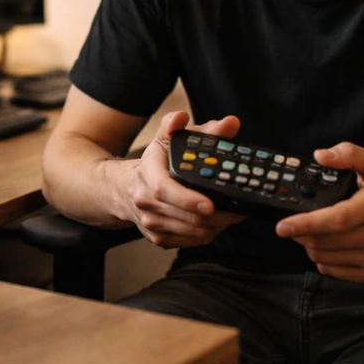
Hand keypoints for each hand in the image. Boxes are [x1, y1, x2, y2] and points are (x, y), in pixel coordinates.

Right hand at [117, 111, 245, 247]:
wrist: (125, 189)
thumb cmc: (154, 163)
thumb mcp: (166, 138)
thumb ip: (187, 126)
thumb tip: (225, 123)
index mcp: (147, 173)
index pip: (165, 190)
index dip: (189, 199)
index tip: (210, 203)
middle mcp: (145, 200)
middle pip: (185, 216)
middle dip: (218, 215)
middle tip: (239, 208)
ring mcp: (151, 223)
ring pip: (192, 232)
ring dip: (218, 225)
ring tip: (233, 213)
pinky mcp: (158, 238)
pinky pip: (191, 241)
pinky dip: (209, 233)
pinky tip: (217, 222)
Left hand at [274, 143, 363, 282]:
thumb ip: (350, 154)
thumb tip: (321, 156)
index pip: (335, 219)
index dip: (305, 223)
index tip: (282, 226)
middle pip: (326, 242)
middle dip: (301, 235)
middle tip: (293, 226)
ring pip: (327, 258)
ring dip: (311, 247)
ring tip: (311, 234)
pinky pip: (337, 272)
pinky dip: (324, 261)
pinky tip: (327, 247)